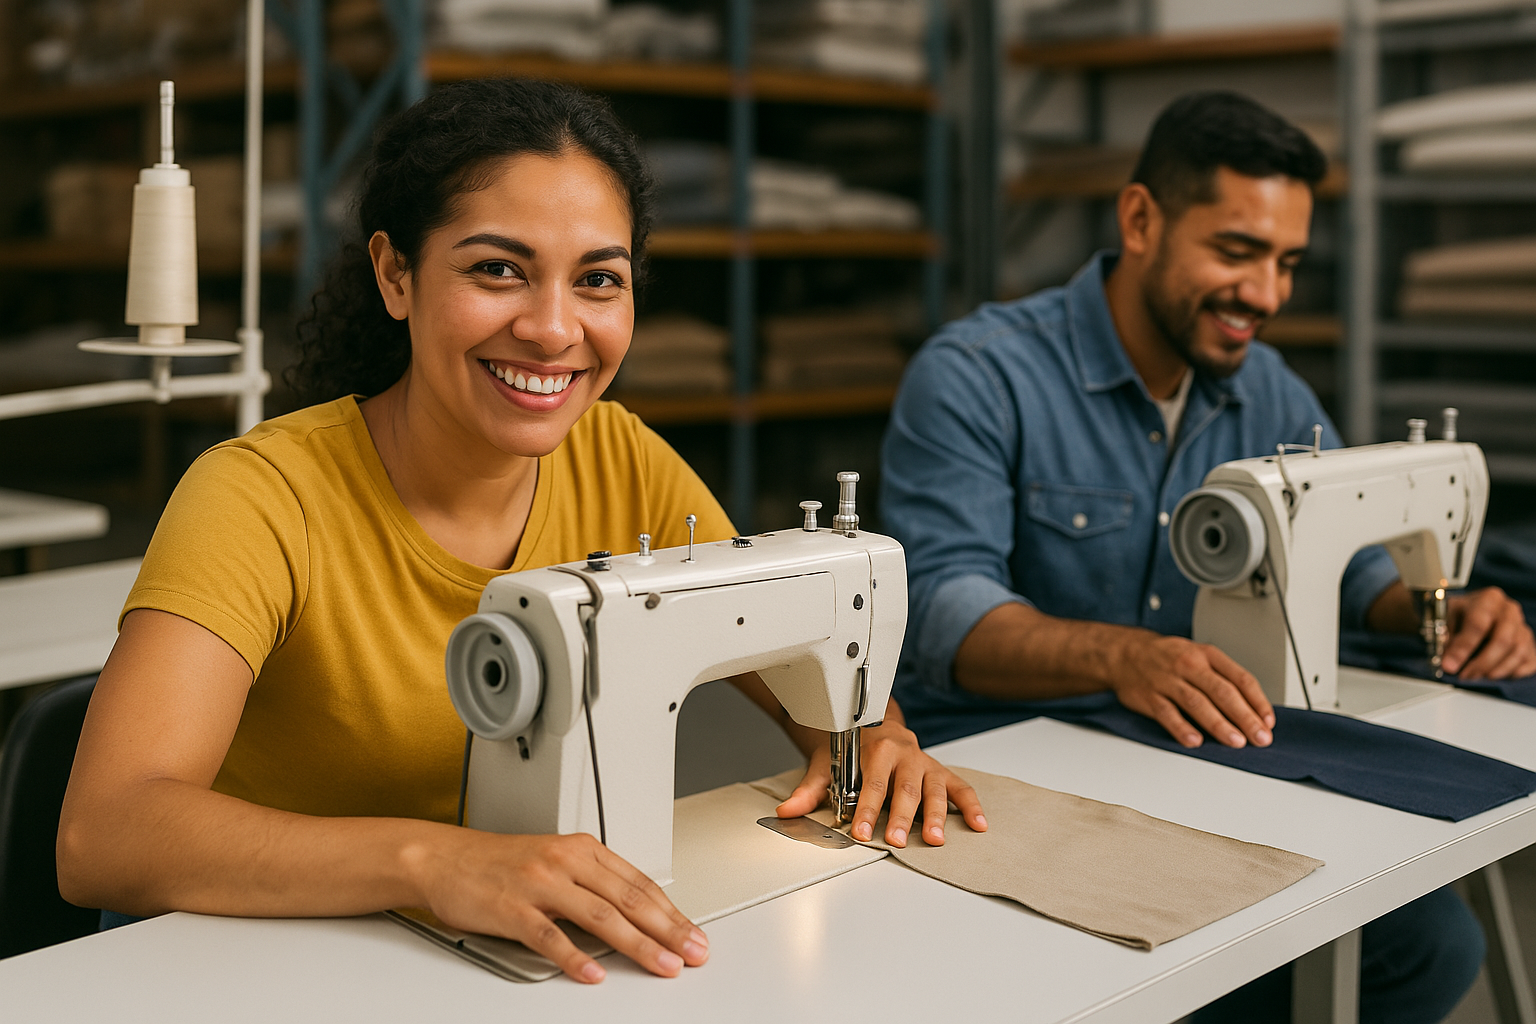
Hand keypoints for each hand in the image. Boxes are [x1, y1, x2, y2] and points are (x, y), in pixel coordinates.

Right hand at [416, 830, 707, 983]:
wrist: (444, 858)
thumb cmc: (499, 863)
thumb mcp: (554, 861)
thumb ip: (591, 884)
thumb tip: (634, 918)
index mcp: (582, 849)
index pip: (638, 883)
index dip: (671, 911)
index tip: (693, 933)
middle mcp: (565, 862)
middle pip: (628, 899)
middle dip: (668, 929)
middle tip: (693, 952)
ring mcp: (540, 884)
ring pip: (599, 917)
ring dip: (637, 944)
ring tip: (662, 964)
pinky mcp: (512, 908)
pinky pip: (549, 936)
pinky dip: (575, 957)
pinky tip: (594, 972)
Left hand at [775, 717, 985, 849]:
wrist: (873, 722)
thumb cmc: (851, 746)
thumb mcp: (826, 763)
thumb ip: (810, 789)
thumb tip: (787, 811)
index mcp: (877, 748)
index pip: (872, 782)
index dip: (866, 808)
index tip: (859, 831)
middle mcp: (905, 753)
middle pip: (905, 788)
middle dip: (901, 816)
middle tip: (896, 839)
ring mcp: (925, 762)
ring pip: (934, 789)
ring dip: (936, 815)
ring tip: (935, 839)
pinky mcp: (940, 771)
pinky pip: (960, 787)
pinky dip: (972, 806)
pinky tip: (978, 825)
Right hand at [1109, 633, 1273, 748]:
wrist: (1125, 653)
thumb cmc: (1168, 657)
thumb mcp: (1199, 655)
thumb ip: (1224, 678)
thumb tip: (1251, 709)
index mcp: (1207, 655)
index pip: (1240, 678)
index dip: (1257, 701)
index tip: (1268, 721)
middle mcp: (1189, 665)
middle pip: (1222, 692)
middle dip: (1244, 717)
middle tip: (1259, 737)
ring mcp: (1168, 681)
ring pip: (1197, 703)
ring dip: (1219, 724)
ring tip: (1235, 741)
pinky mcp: (1149, 697)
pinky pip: (1168, 714)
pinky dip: (1182, 728)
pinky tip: (1195, 741)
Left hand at [1443, 587, 1535, 679]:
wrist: (1478, 611)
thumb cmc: (1462, 614)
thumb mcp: (1446, 618)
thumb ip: (1446, 637)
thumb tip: (1448, 661)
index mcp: (1489, 599)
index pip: (1478, 624)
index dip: (1463, 647)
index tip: (1449, 665)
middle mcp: (1510, 610)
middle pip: (1503, 640)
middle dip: (1482, 663)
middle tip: (1464, 675)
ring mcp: (1523, 626)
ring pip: (1517, 652)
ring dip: (1496, 670)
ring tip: (1476, 675)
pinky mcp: (1531, 643)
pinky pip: (1528, 660)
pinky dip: (1512, 672)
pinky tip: (1494, 674)